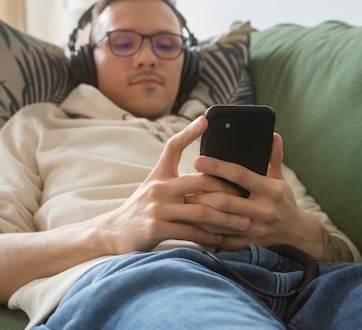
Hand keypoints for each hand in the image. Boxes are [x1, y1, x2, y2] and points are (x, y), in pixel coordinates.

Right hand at [98, 116, 251, 253]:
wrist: (114, 232)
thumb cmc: (140, 208)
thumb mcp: (152, 186)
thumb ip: (174, 177)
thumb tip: (202, 170)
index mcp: (160, 175)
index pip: (173, 147)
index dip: (189, 132)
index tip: (206, 120)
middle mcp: (158, 188)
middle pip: (200, 182)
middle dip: (228, 190)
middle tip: (247, 197)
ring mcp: (157, 208)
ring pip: (201, 210)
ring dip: (226, 219)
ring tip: (245, 223)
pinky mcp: (156, 228)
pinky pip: (191, 231)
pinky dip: (210, 237)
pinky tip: (223, 240)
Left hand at [188, 133, 325, 255]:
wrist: (299, 237)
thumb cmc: (284, 203)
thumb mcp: (281, 180)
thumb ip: (274, 158)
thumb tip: (273, 135)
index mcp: (270, 190)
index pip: (240, 175)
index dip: (217, 167)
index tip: (198, 160)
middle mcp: (262, 211)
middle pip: (226, 200)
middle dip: (202, 192)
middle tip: (183, 183)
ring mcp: (254, 230)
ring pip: (220, 221)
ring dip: (200, 211)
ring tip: (182, 201)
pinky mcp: (247, 244)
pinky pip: (221, 239)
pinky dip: (205, 231)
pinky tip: (191, 223)